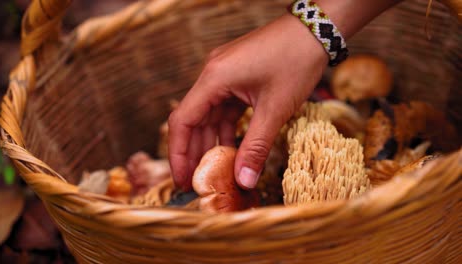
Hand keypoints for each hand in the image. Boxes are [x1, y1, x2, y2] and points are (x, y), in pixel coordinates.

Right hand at [168, 13, 327, 190]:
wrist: (315, 30)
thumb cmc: (296, 61)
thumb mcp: (275, 109)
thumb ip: (256, 147)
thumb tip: (244, 181)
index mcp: (214, 78)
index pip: (182, 120)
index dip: (178, 153)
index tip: (182, 179)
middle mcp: (212, 74)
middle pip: (192, 119)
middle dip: (193, 151)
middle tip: (196, 181)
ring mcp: (224, 74)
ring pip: (209, 115)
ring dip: (211, 141)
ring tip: (213, 170)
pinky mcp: (236, 76)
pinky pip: (224, 107)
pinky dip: (226, 128)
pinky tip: (231, 149)